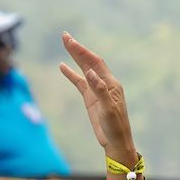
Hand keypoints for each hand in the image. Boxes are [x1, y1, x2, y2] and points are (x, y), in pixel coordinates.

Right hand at [60, 32, 136, 162]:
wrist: (116, 143)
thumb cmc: (116, 128)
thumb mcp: (108, 109)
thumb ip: (100, 90)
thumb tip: (90, 73)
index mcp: (111, 84)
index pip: (95, 62)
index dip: (83, 51)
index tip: (70, 41)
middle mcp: (105, 84)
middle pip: (89, 62)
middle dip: (77, 49)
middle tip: (64, 35)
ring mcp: (97, 91)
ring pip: (84, 69)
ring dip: (75, 57)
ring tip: (65, 43)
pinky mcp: (91, 99)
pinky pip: (80, 83)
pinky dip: (72, 74)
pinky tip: (62, 66)